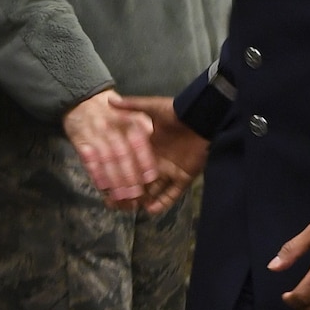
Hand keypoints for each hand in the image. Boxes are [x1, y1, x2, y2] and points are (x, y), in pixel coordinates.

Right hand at [62, 89, 158, 206]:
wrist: (82, 99)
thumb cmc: (111, 108)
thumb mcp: (128, 108)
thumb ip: (142, 119)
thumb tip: (151, 130)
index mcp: (127, 119)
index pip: (138, 142)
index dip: (144, 160)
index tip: (150, 178)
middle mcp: (111, 127)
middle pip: (122, 155)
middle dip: (129, 176)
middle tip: (136, 196)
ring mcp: (95, 134)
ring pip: (106, 161)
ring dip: (113, 180)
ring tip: (121, 198)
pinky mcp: (80, 141)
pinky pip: (88, 160)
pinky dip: (96, 174)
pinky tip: (102, 188)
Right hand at [110, 94, 207, 215]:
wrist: (202, 118)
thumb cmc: (177, 112)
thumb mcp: (152, 107)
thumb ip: (133, 105)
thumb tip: (111, 99)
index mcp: (148, 146)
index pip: (131, 162)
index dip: (120, 172)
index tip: (108, 183)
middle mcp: (157, 160)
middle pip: (141, 180)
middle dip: (130, 191)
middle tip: (116, 203)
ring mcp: (171, 170)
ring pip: (155, 190)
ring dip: (144, 199)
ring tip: (130, 209)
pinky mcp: (184, 177)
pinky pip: (172, 194)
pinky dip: (163, 203)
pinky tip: (150, 210)